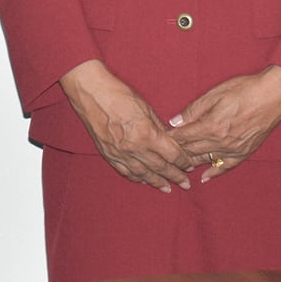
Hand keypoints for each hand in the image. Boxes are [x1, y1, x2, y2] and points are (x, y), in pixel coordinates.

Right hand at [57, 59, 192, 192]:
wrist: (91, 93)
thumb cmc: (119, 94)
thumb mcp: (146, 108)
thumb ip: (158, 127)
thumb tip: (168, 139)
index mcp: (147, 134)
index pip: (172, 154)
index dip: (183, 161)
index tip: (189, 165)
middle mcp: (135, 148)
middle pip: (160, 167)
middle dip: (175, 176)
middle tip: (185, 184)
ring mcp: (121, 153)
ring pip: (143, 174)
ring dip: (157, 182)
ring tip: (167, 188)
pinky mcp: (109, 154)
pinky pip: (125, 171)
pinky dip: (136, 178)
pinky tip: (143, 180)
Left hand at [167, 66, 280, 181]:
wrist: (273, 96)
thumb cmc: (244, 90)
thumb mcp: (215, 94)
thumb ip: (193, 110)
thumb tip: (175, 121)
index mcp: (211, 126)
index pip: (183, 137)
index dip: (169, 139)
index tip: (158, 140)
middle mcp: (221, 141)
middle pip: (191, 150)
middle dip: (175, 152)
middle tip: (163, 154)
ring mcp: (233, 149)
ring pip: (205, 159)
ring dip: (190, 162)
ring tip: (177, 165)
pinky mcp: (244, 153)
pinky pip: (226, 167)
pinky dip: (214, 172)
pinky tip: (204, 177)